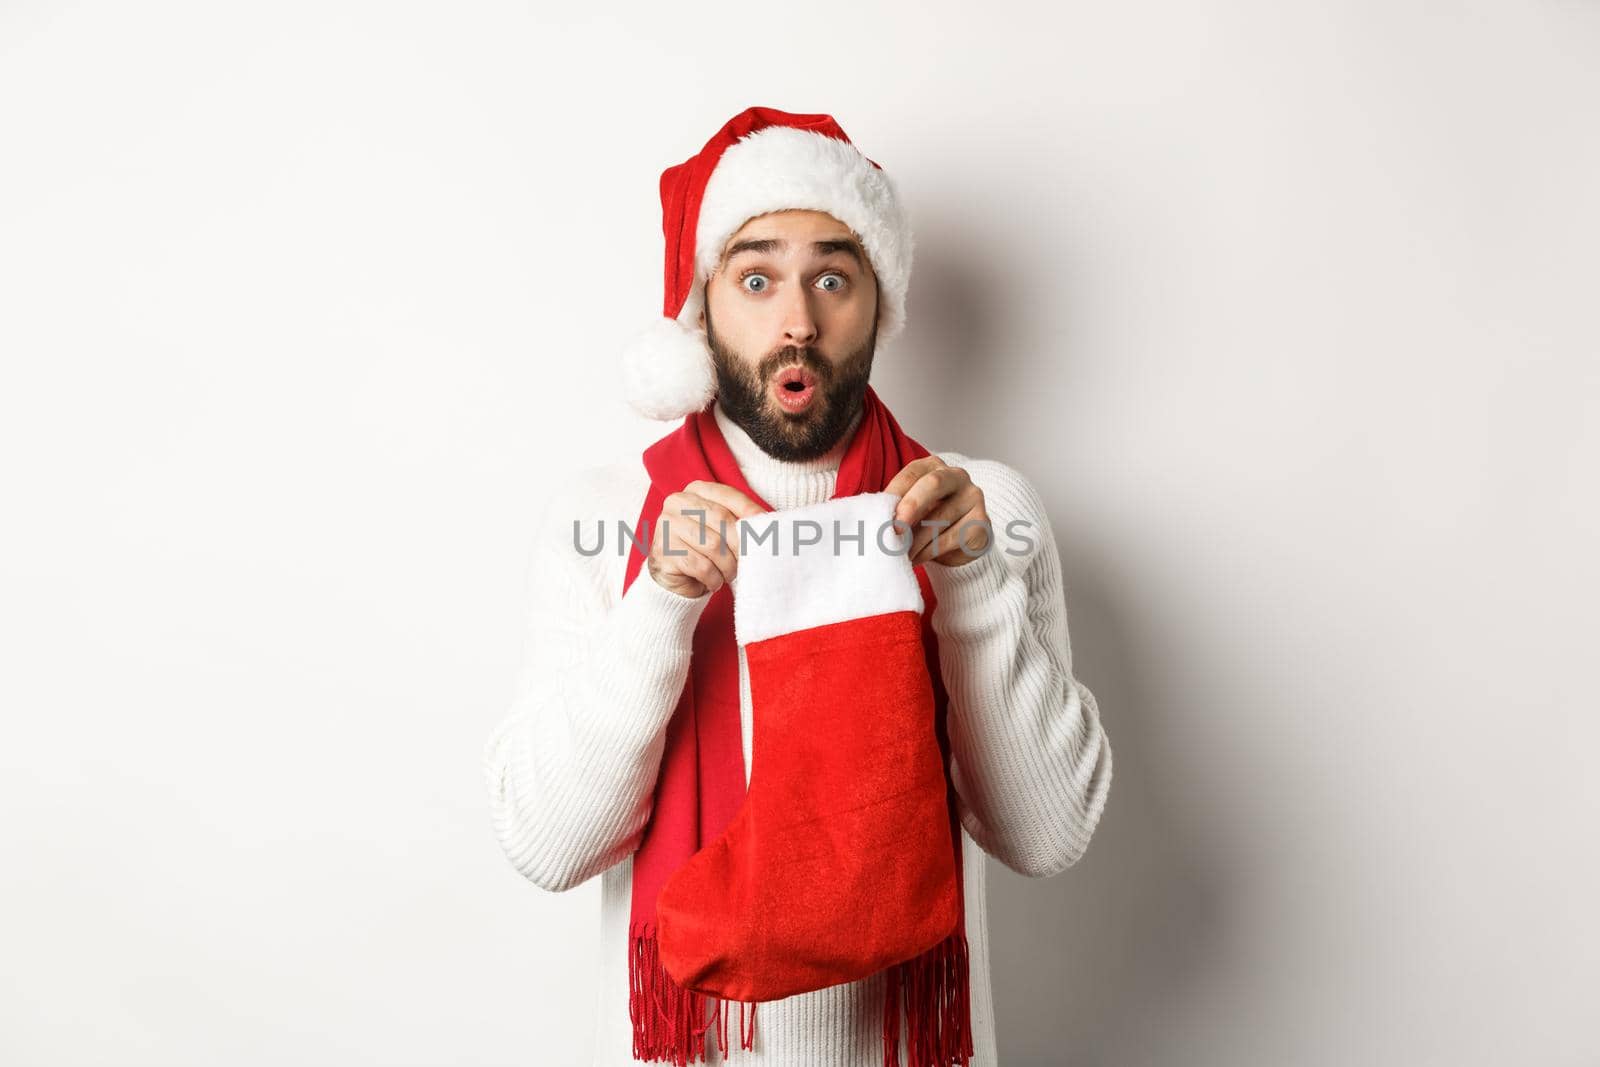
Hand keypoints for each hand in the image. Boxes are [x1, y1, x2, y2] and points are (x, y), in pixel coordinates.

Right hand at [647, 480, 766, 597]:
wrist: (676, 578)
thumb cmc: (705, 550)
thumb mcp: (723, 530)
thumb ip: (740, 521)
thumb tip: (767, 522)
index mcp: (695, 490)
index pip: (728, 495)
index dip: (750, 511)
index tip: (767, 527)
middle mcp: (677, 502)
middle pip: (722, 520)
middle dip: (740, 545)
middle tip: (747, 561)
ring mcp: (667, 525)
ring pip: (713, 546)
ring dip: (728, 566)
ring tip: (728, 573)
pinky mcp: (663, 550)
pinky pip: (700, 566)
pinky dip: (713, 578)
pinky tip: (713, 581)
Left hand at [885, 457, 990, 567]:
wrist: (958, 543)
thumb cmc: (927, 520)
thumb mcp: (909, 509)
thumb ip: (895, 507)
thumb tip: (873, 517)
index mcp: (934, 466)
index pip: (912, 473)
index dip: (895, 493)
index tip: (879, 514)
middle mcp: (957, 476)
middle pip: (933, 484)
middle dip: (911, 506)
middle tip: (895, 530)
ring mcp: (973, 498)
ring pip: (941, 517)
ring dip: (916, 540)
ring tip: (900, 553)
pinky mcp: (982, 523)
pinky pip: (953, 538)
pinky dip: (930, 551)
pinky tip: (918, 558)